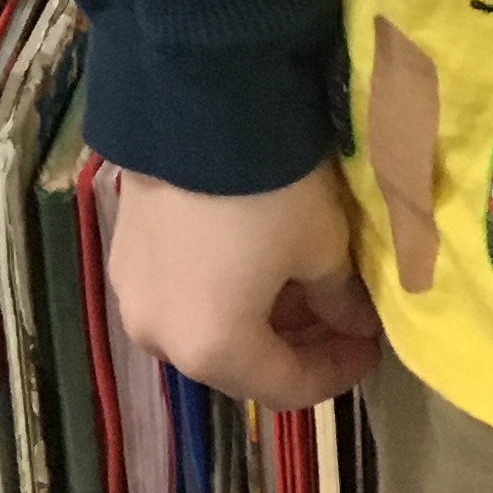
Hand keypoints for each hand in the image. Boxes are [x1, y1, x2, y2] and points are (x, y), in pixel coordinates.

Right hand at [103, 160, 382, 406]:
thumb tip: (353, 323)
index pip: (286, 386)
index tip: (371, 346)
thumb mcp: (322, 245)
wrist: (197, 105)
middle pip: (239, 362)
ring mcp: (133, 296)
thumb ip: (340, 300)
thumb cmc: (272, 190)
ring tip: (301, 284)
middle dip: (295, 344)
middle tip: (341, 315)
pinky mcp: (122, 254)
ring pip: (205, 328)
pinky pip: (180, 293)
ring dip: (257, 318)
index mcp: (213, 351)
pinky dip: (220, 292)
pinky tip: (252, 260)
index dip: (336, 371)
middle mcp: (161, 338)